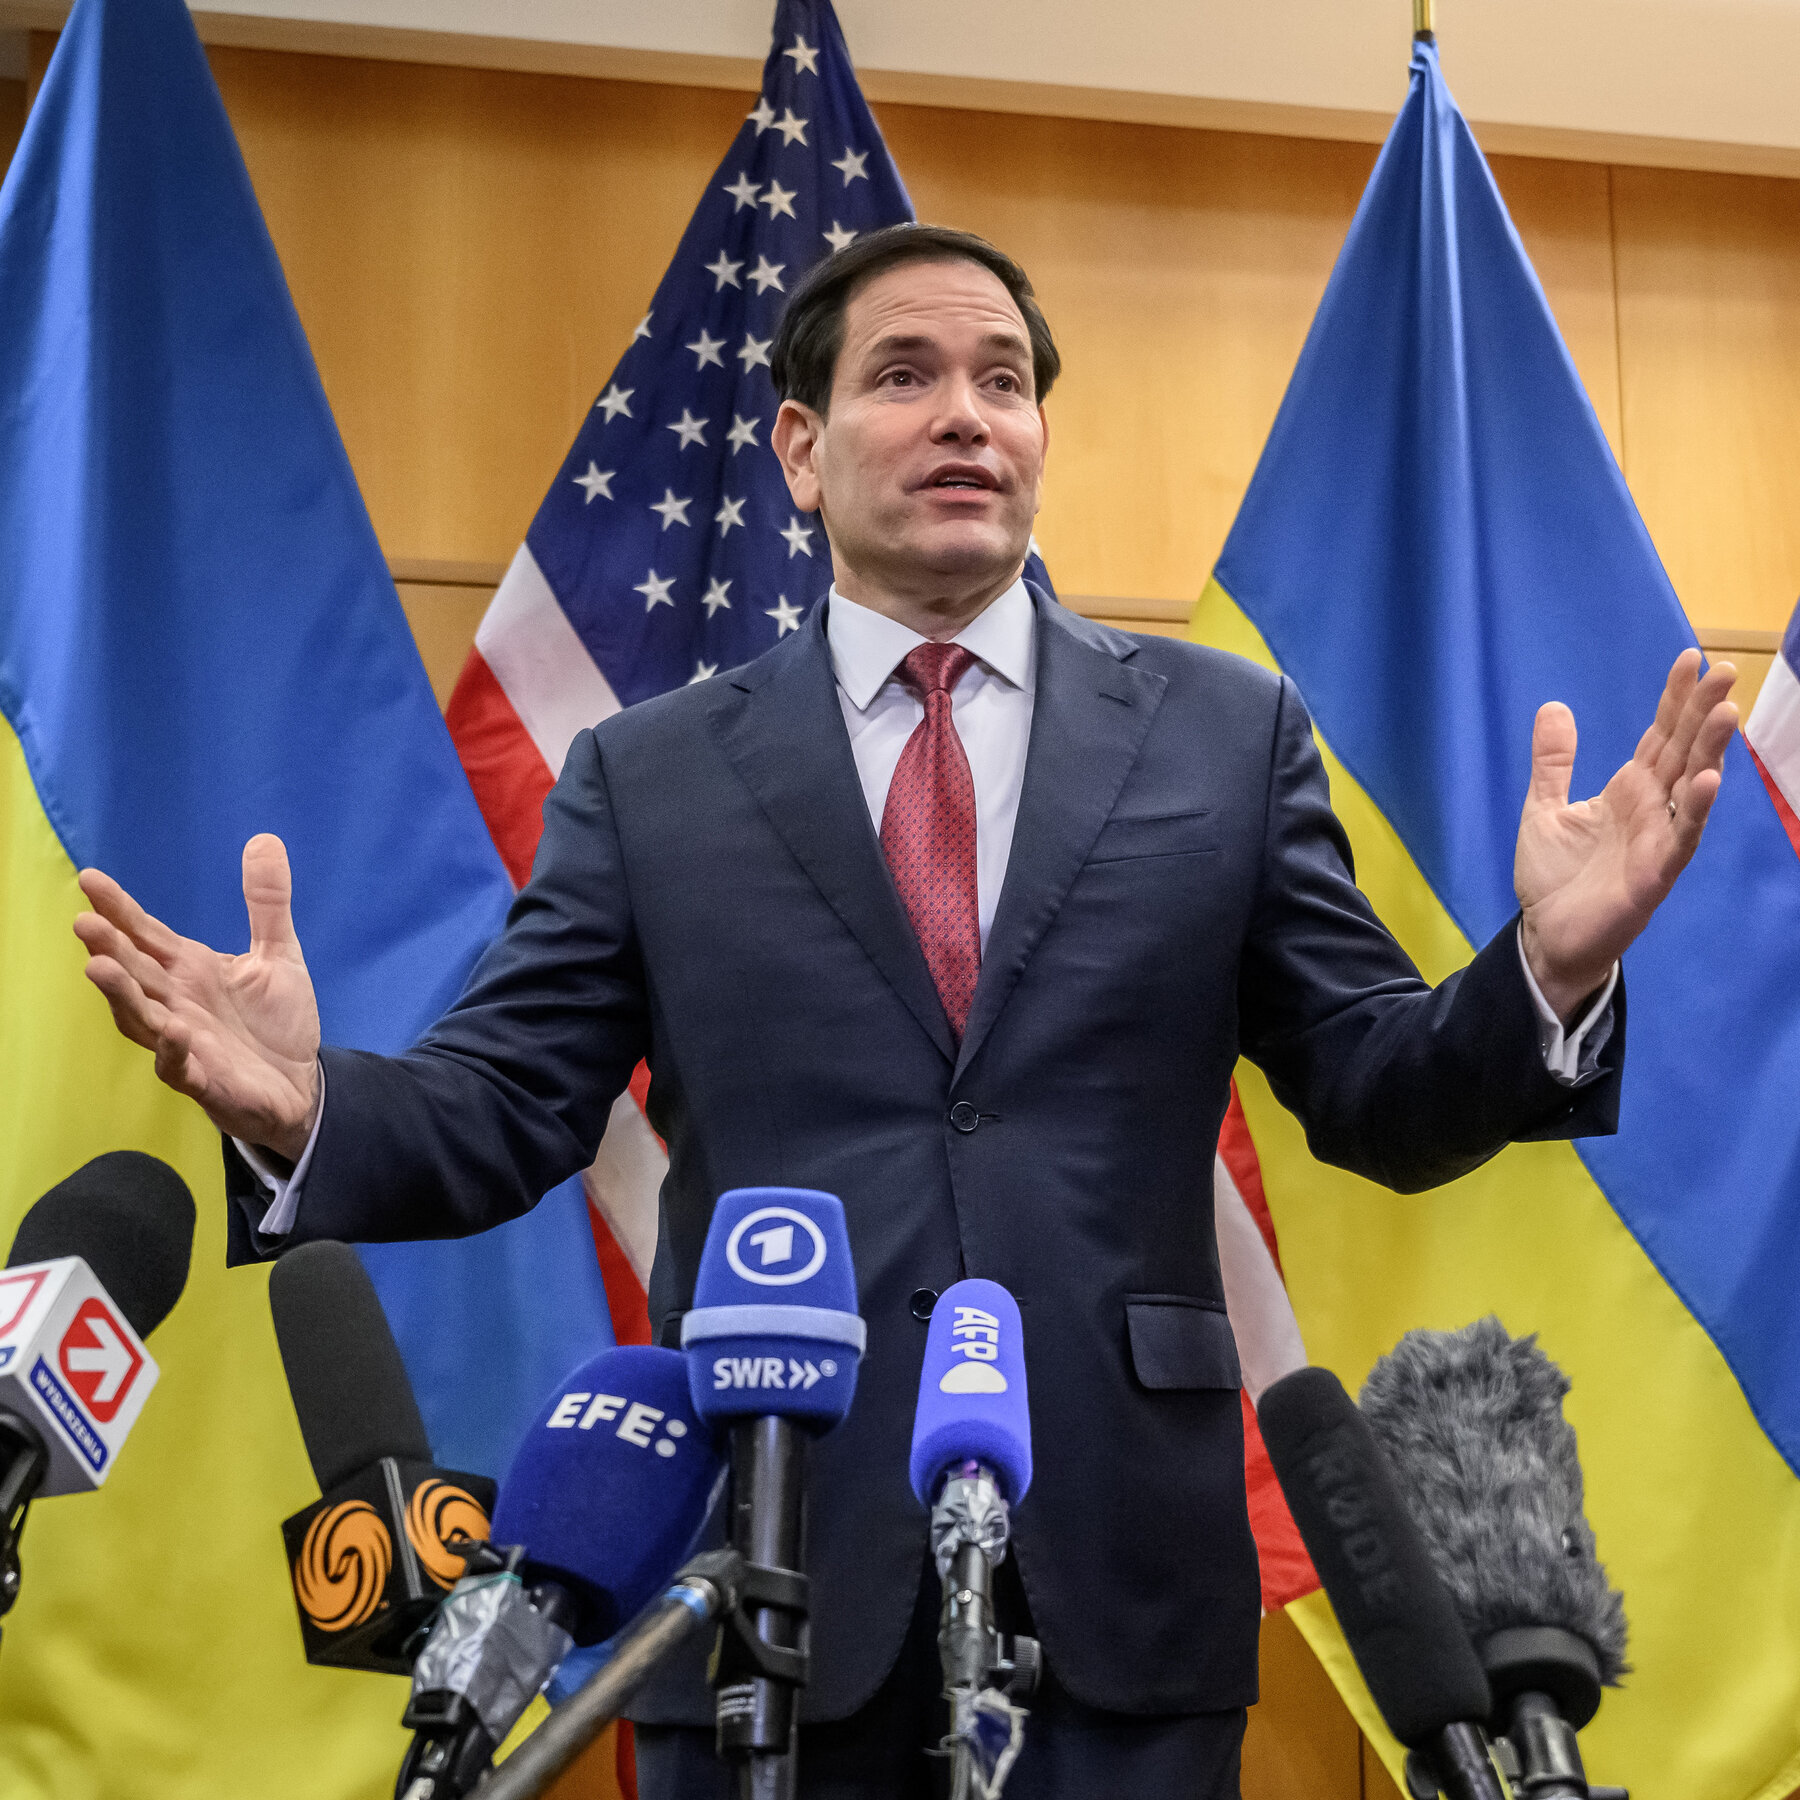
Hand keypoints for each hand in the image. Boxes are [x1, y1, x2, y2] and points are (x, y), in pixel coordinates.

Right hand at [74, 835, 321, 1161]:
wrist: (300, 1084)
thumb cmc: (277, 1021)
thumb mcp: (279, 953)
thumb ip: (266, 902)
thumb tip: (264, 839)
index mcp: (189, 969)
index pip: (146, 934)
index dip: (119, 908)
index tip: (89, 879)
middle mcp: (176, 1001)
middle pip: (134, 972)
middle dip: (108, 948)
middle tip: (84, 922)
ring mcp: (184, 1042)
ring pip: (140, 1017)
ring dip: (120, 994)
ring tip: (98, 967)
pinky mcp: (203, 1079)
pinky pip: (178, 1066)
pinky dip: (171, 1050)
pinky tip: (171, 1030)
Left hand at [1516, 649, 1736, 1019]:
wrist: (1547, 936)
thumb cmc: (1555, 877)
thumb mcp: (1544, 809)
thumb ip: (1553, 762)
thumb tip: (1554, 707)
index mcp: (1629, 790)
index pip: (1660, 735)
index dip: (1674, 699)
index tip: (1689, 658)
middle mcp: (1652, 808)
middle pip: (1684, 751)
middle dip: (1704, 712)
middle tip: (1725, 670)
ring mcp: (1659, 839)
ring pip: (1693, 787)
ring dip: (1711, 751)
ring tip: (1726, 712)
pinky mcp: (1656, 873)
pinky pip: (1681, 837)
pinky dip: (1695, 809)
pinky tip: (1707, 780)